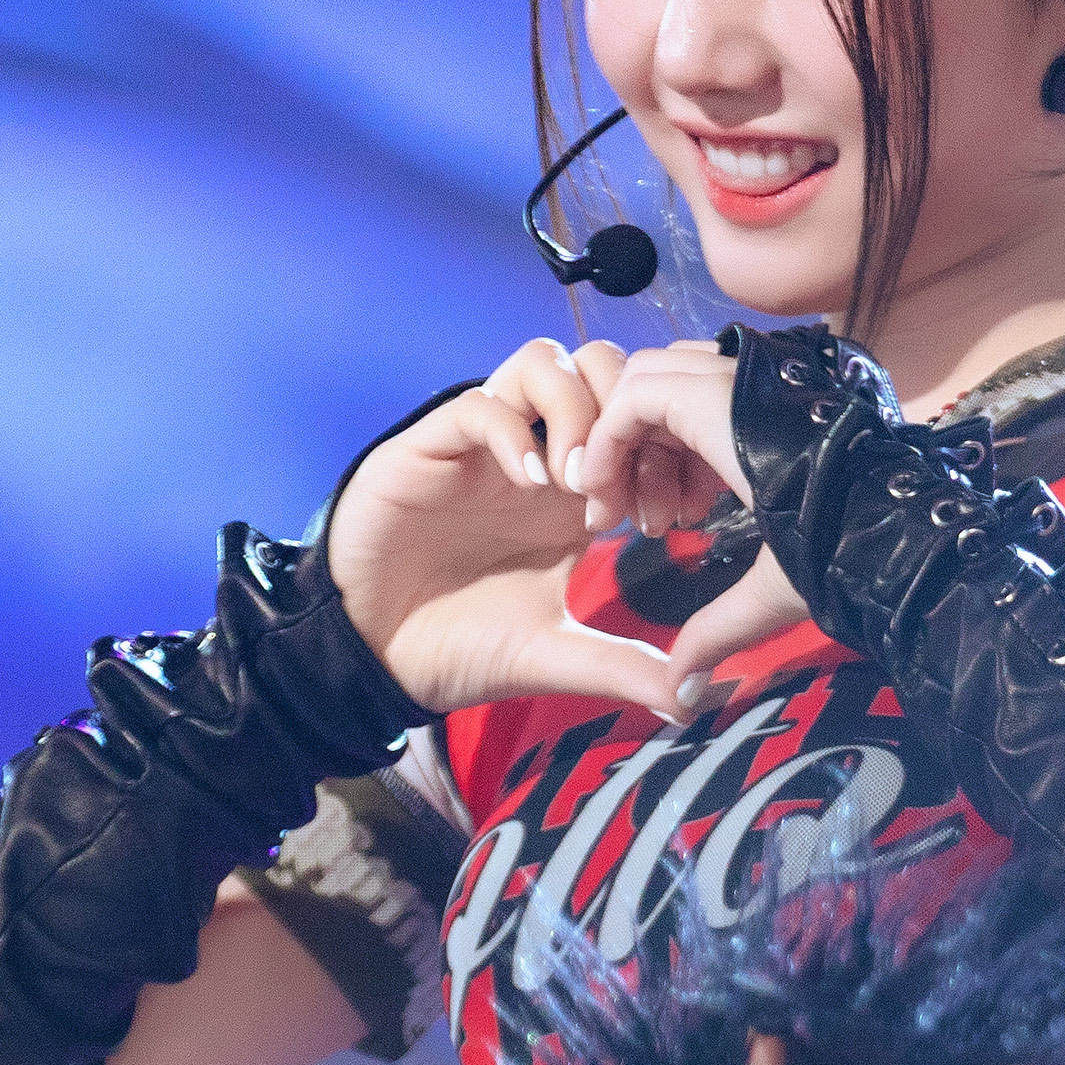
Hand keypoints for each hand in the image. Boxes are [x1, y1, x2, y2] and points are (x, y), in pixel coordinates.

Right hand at [326, 338, 678, 716]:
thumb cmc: (461, 647)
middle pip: (601, 367)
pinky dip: (515, 431)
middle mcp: (537, 453)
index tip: (668, 520)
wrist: (375, 658)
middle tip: (623, 493)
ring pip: (544, 362)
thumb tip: (689, 701)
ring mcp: (486, 445)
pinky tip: (530, 483)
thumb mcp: (554, 655)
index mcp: (576, 492)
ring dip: (577, 410)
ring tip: (578, 484)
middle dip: (628, 416)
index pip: (638, 422)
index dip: (664, 455)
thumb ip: (621, 666)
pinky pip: (481, 403)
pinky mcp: (432, 446)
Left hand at [576, 343, 809, 707]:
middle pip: (659, 386)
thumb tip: (683, 692)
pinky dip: (608, 440)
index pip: (687, 410)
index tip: (649, 528)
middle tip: (631, 524)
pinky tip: (610, 500)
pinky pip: (636, 396)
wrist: (886, 542)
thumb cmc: (845, 563)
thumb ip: (718, 630)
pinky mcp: (715, 392)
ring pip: (645, 379)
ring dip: (620, 445)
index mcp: (766, 429)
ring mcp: (734, 384)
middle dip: (633, 452)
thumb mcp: (767, 594)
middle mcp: (750, 393)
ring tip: (626, 518)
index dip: (655, 462)